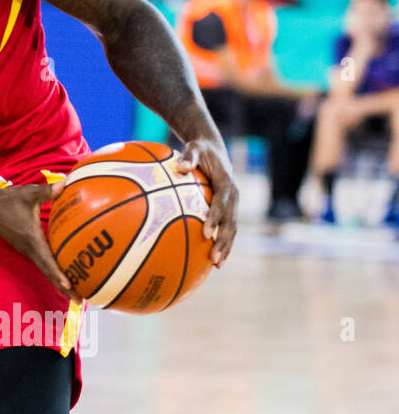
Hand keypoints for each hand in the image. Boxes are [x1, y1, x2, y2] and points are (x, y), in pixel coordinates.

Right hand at [0, 181, 80, 301]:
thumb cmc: (7, 200)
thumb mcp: (28, 193)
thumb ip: (48, 191)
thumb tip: (66, 183)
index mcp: (31, 239)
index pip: (46, 261)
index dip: (57, 275)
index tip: (69, 287)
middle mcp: (29, 249)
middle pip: (48, 273)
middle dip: (64, 288)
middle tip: (80, 301)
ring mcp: (27, 250)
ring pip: (45, 269)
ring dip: (59, 281)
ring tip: (76, 292)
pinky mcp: (26, 247)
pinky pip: (42, 262)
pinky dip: (53, 271)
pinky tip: (65, 272)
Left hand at [176, 137, 238, 266]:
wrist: (214, 149)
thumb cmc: (200, 150)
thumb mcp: (195, 148)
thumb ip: (189, 157)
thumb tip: (180, 167)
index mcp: (227, 183)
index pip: (222, 203)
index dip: (215, 218)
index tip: (204, 232)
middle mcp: (234, 196)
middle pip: (231, 222)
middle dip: (223, 241)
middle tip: (213, 258)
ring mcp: (233, 204)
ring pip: (232, 229)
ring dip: (226, 247)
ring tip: (217, 265)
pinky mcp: (229, 209)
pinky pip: (227, 228)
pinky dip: (223, 243)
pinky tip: (213, 259)